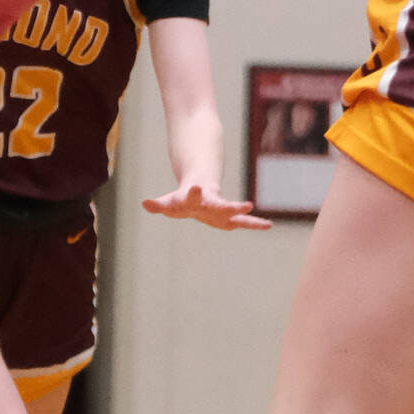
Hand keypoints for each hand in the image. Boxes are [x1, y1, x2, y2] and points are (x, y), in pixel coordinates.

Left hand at [143, 179, 272, 231]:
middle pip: (220, 206)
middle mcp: (211, 203)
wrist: (200, 190)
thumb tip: (145, 203)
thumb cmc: (182, 199)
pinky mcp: (229, 218)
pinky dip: (255, 224)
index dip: (194, 193)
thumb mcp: (168, 203)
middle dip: (231, 207)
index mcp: (196, 199)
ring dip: (247, 217)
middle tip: (246, 205)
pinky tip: (268, 226)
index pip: (194, 197)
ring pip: (236, 213)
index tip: (197, 188)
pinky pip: (244, 223)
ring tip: (264, 220)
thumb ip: (158, 205)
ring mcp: (222, 210)